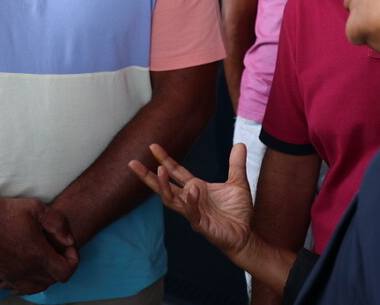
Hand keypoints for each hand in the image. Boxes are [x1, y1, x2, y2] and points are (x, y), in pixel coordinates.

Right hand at [0, 197, 78, 294]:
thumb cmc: (6, 212)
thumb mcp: (37, 208)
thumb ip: (58, 224)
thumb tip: (70, 241)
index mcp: (38, 255)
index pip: (66, 272)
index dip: (72, 260)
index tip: (67, 248)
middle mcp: (26, 271)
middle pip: (53, 280)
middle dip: (59, 266)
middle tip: (55, 249)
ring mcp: (12, 276)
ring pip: (37, 288)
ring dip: (44, 277)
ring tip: (43, 260)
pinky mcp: (0, 277)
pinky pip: (19, 289)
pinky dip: (27, 283)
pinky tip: (26, 269)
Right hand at [129, 142, 253, 257]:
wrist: (246, 235)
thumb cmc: (238, 212)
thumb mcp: (238, 183)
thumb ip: (236, 164)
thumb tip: (240, 144)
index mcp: (196, 188)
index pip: (176, 172)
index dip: (164, 159)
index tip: (153, 146)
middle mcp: (190, 199)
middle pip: (164, 187)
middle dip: (148, 176)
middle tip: (133, 163)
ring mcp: (193, 213)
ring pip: (171, 200)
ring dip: (164, 186)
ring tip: (159, 170)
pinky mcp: (201, 225)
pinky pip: (192, 212)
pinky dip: (191, 201)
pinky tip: (192, 190)